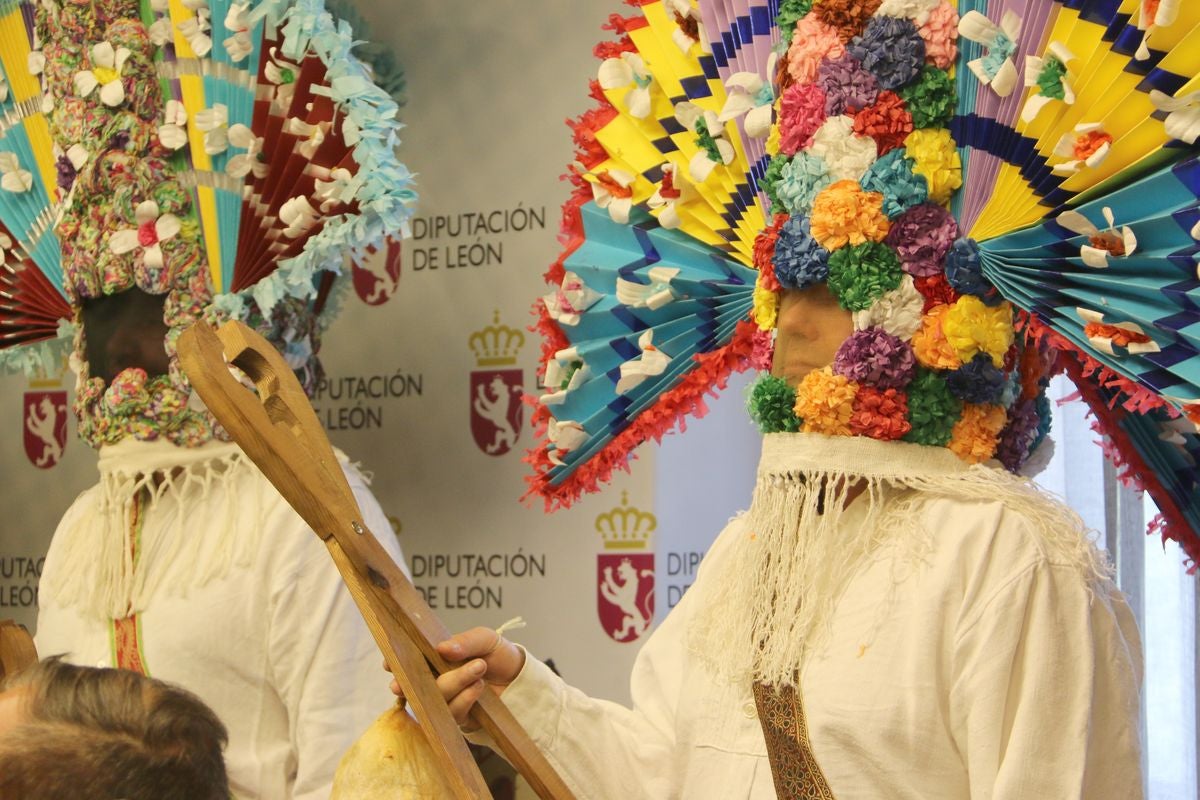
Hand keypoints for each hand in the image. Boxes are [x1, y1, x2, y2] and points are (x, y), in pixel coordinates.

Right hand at [386, 627, 525, 731]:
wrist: (522, 680)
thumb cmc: (499, 655)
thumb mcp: (486, 639)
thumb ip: (465, 641)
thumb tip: (442, 649)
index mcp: (434, 659)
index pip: (407, 662)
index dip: (395, 665)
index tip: (389, 664)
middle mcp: (435, 681)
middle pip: (417, 683)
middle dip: (426, 676)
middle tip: (442, 662)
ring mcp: (445, 702)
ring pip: (435, 699)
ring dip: (455, 683)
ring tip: (478, 669)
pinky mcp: (458, 720)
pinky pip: (452, 714)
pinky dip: (465, 699)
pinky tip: (478, 688)